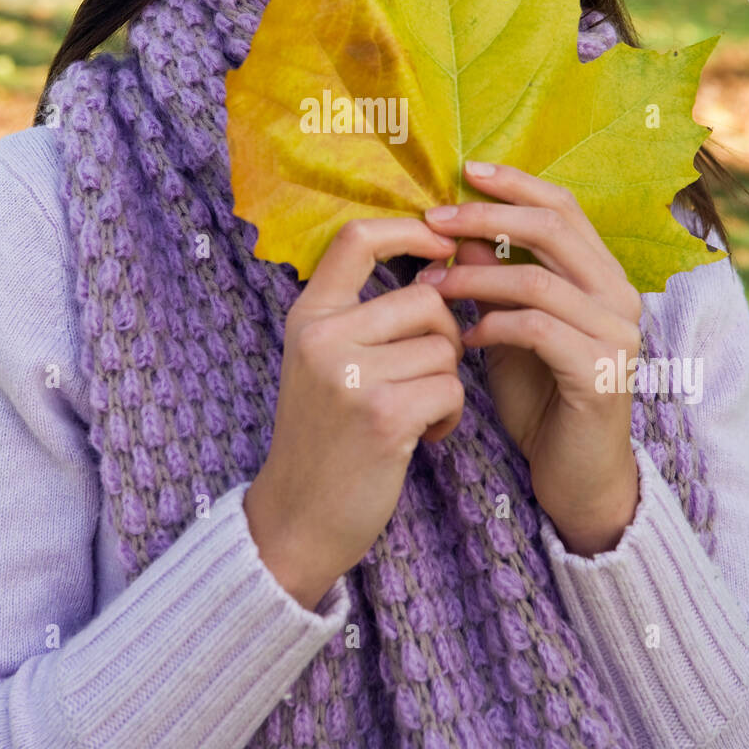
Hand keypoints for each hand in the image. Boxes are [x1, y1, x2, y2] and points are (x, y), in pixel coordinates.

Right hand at [244, 217, 465, 610]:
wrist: (297, 519)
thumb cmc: (326, 435)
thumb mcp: (325, 360)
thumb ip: (368, 313)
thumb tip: (444, 261)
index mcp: (308, 315)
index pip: (357, 237)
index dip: (410, 229)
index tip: (442, 245)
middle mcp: (322, 337)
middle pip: (425, 298)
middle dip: (446, 335)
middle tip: (428, 373)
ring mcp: (349, 376)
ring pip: (445, 346)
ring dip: (447, 382)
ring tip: (420, 412)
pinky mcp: (382, 416)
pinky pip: (451, 388)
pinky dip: (450, 414)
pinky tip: (425, 436)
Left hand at [417, 161, 641, 555]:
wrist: (575, 473)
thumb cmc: (539, 395)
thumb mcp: (509, 324)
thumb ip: (495, 275)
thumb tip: (461, 225)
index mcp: (602, 275)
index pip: (564, 207)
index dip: (516, 183)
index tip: (466, 170)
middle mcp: (619, 297)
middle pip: (553, 229)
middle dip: (488, 217)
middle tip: (435, 221)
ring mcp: (616, 335)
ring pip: (538, 280)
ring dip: (477, 276)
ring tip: (434, 284)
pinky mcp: (600, 374)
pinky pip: (538, 331)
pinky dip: (494, 325)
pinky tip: (466, 336)